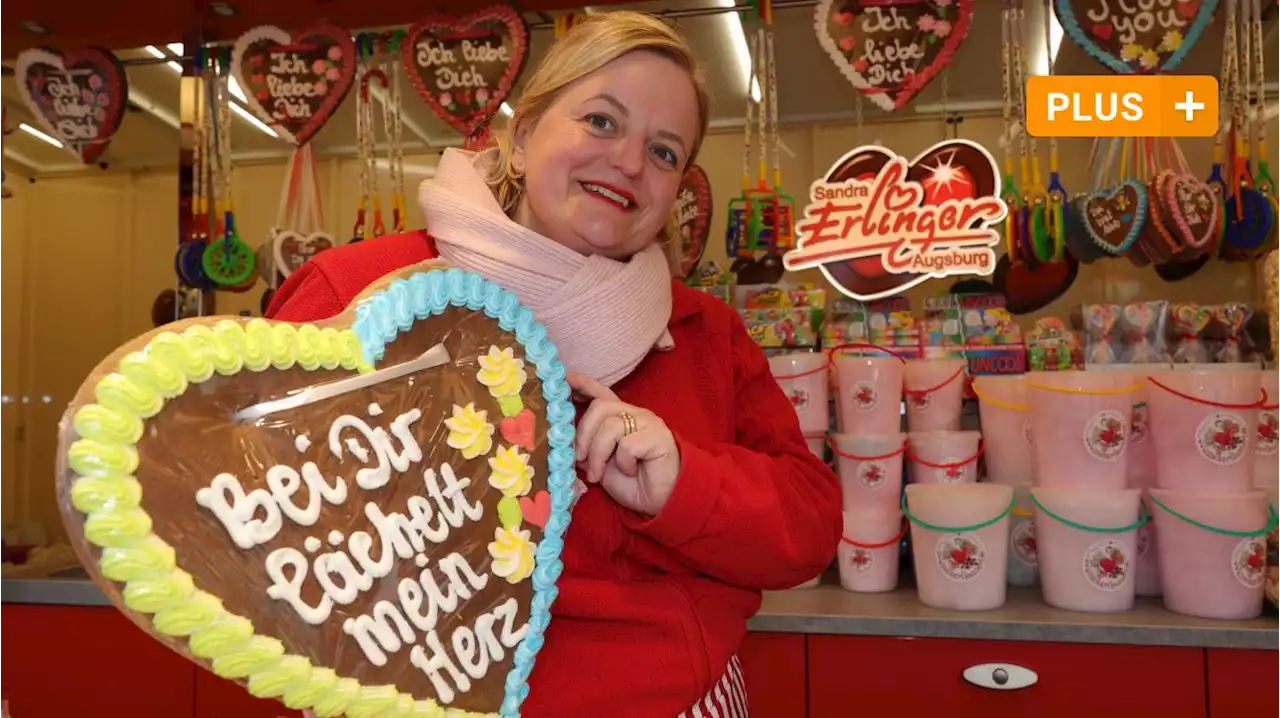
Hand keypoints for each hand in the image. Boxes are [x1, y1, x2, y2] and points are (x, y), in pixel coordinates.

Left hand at [567, 373, 681, 515]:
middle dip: (582, 435)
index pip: (601, 394)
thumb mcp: (600, 464)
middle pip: (599, 408)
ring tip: (597, 474)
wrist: (660, 501)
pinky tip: (630, 471)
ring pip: (610, 427)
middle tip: (578, 459)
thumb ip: (586, 449)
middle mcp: (634, 414)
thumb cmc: (632, 483)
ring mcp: (648, 423)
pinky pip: (628, 444)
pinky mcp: (658, 437)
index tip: (566, 379)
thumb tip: (565, 441)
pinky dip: (623, 462)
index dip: (584, 385)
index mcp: (621, 418)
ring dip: (597, 455)